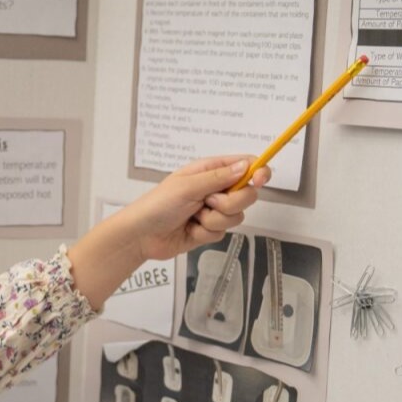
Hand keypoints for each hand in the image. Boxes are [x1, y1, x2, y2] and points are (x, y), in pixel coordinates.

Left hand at [129, 155, 269, 260]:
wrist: (142, 236)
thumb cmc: (157, 205)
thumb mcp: (187, 186)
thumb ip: (219, 177)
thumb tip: (246, 165)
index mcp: (209, 171)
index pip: (245, 165)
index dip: (258, 171)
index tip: (260, 180)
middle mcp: (215, 188)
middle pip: (247, 194)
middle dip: (230, 203)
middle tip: (208, 202)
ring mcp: (213, 209)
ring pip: (236, 215)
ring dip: (214, 220)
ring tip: (193, 217)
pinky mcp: (210, 229)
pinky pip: (223, 232)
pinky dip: (206, 232)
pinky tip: (190, 229)